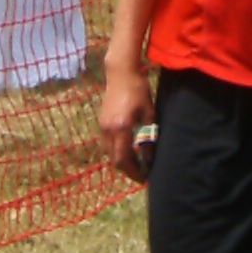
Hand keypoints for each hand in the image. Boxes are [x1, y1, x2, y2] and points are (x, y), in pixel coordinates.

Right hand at [99, 63, 155, 183]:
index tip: (144, 178)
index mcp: (121, 128)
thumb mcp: (148, 114)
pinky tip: (128, 150)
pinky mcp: (101, 122)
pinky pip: (108, 144)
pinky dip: (117, 151)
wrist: (120, 73)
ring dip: (122, 161)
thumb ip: (148, 137)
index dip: (134, 172)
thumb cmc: (138, 91)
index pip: (124, 159)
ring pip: (110, 153)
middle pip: (115, 160)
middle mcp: (108, 130)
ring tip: (137, 164)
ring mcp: (102, 126)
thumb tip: (149, 157)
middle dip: (128, 170)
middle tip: (142, 174)